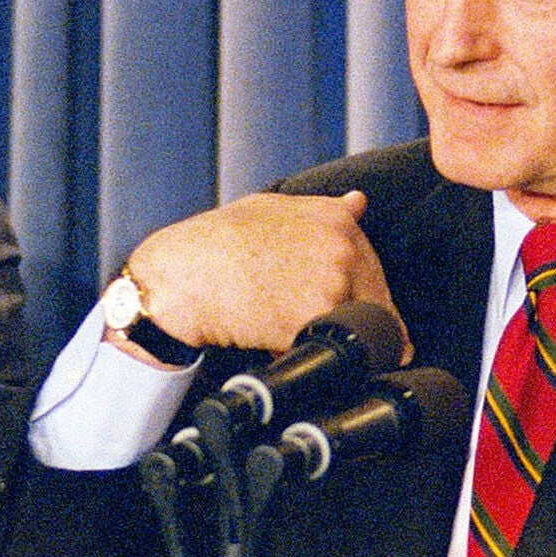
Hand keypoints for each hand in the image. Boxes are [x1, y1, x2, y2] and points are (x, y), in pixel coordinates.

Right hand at [121, 190, 403, 357]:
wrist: (180, 275)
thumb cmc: (217, 241)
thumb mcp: (271, 209)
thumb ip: (322, 209)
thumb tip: (360, 202)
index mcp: (337, 220)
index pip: (375, 273)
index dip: (362, 301)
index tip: (352, 317)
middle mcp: (342, 248)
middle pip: (373, 307)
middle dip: (349, 325)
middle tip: (305, 328)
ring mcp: (331, 284)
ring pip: (347, 331)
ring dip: (323, 338)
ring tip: (279, 326)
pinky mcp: (312, 320)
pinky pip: (322, 351)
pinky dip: (302, 354)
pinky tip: (270, 341)